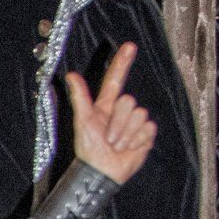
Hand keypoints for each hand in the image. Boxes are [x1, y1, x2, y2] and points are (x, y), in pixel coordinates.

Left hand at [65, 42, 156, 184]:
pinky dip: (137, 140)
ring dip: (126, 134)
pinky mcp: (145, 135)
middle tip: (108, 138)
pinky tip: (129, 148)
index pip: (116, 79)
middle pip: (128, 101)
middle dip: (118, 122)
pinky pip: (148, 128)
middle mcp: (121, 111)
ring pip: (139, 115)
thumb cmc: (89, 148)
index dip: (122, 62)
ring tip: (116, 145)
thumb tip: (70, 75)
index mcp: (105, 105)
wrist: (102, 172)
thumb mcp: (83, 121)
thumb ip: (80, 97)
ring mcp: (134, 123)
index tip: (130, 46)